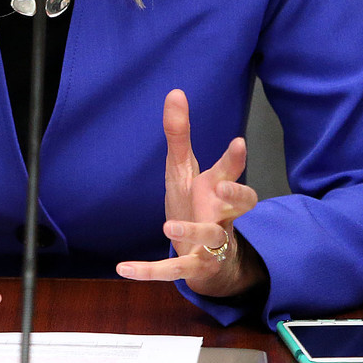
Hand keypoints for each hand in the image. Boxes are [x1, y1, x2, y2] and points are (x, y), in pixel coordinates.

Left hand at [116, 89, 263, 298]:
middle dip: (234, 196)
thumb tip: (175, 91)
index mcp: (218, 188)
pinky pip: (173, 269)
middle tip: (220, 188)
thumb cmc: (197, 203)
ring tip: (167, 225)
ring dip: (191, 231)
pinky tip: (123, 268)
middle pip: (239, 204)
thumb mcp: (185, 168)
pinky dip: (149, 271)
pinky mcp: (192, 265)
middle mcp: (221, 214)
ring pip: (210, 237)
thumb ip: (180, 133)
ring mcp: (209, 241)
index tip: (238, 142)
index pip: (233, 172)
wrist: (206, 255)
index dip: (235, 160)